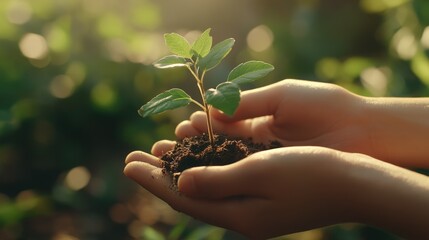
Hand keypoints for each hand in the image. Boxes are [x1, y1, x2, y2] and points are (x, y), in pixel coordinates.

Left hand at [124, 146, 428, 238]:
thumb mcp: (260, 174)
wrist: (354, 184)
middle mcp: (242, 216)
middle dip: (159, 176)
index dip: (154, 180)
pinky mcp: (263, 198)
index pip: (184, 197)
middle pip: (189, 195)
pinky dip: (204, 171)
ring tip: (158, 154)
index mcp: (238, 215)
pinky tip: (196, 160)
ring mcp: (253, 209)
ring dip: (179, 171)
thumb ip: (218, 181)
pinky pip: (223, 184)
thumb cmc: (311, 174)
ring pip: (205, 189)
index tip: (128, 164)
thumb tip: (180, 184)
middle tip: (132, 158)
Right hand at [174, 79, 428, 167]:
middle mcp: (257, 144)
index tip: (177, 128)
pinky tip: (199, 177)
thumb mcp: (281, 97)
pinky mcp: (276, 178)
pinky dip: (219, 176)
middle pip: (213, 148)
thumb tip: (210, 112)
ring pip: (222, 165)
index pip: (217, 125)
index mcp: (258, 119)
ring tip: (172, 163)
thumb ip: (246, 104)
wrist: (363, 131)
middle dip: (186, 150)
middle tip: (160, 150)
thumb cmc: (324, 107)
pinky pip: (241, 178)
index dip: (195, 127)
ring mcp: (266, 163)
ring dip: (195, 165)